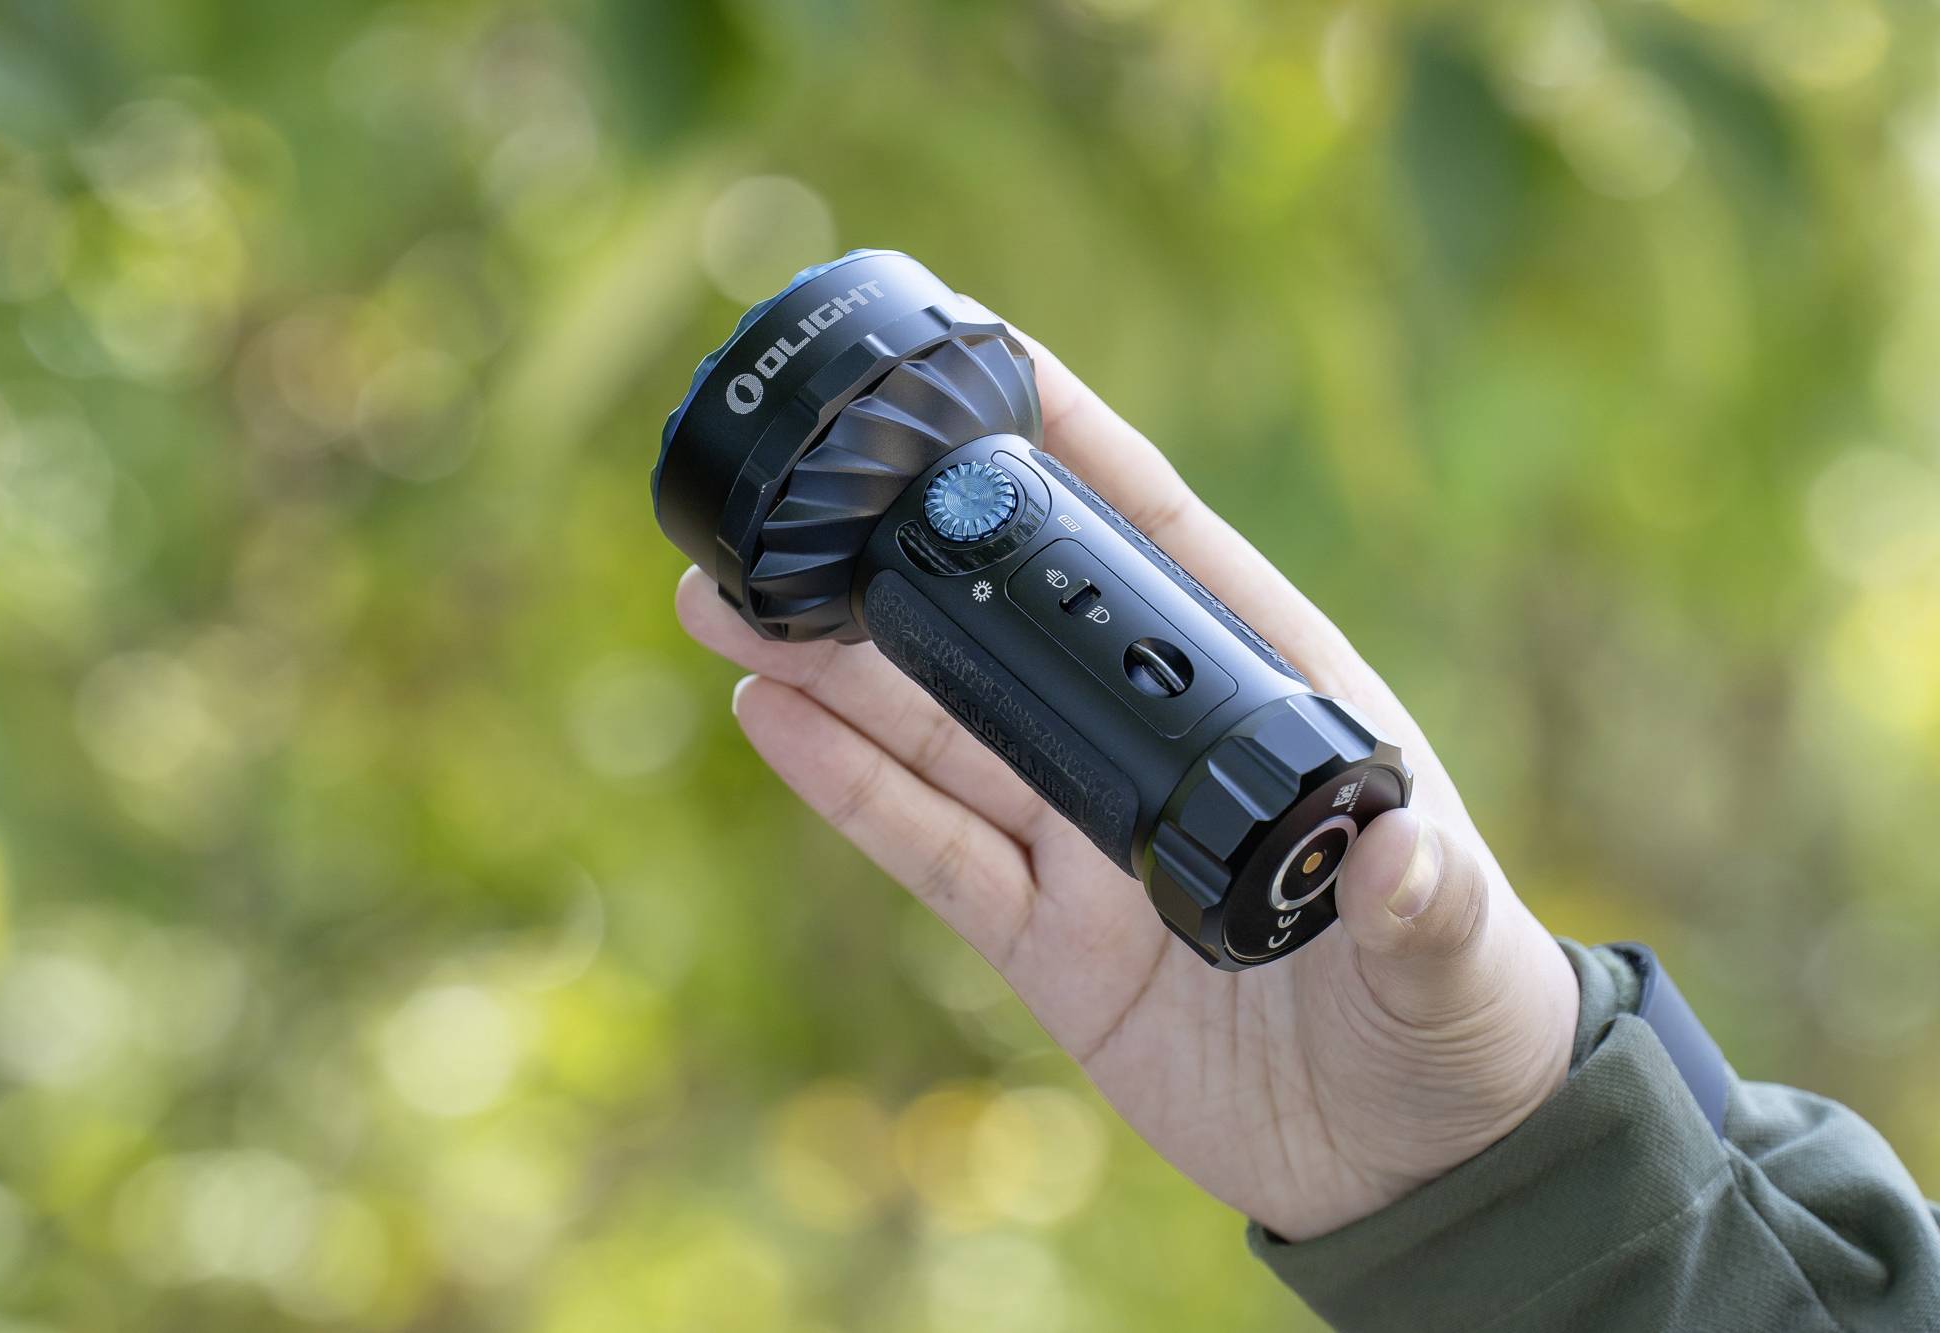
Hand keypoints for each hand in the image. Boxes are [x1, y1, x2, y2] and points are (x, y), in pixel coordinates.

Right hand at [675, 330, 1578, 1241]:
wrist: (1407, 1165)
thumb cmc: (1457, 1022)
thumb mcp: (1454, 955)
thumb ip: (1424, 905)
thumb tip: (1402, 854)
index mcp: (1258, 697)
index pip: (1153, 541)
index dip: (1068, 445)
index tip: (974, 355)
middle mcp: (1153, 748)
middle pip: (1006, 626)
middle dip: (897, 555)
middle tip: (784, 500)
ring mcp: (1085, 842)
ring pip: (940, 728)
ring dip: (836, 664)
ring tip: (726, 600)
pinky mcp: (1041, 939)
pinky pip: (929, 850)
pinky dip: (849, 787)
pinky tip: (767, 717)